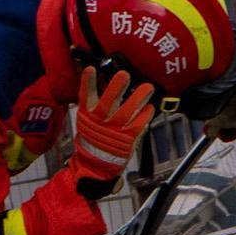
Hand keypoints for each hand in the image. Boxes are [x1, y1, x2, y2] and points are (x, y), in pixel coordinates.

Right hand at [66, 64, 159, 184]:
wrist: (96, 165)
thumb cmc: (93, 140)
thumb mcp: (87, 121)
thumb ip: (95, 105)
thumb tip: (105, 83)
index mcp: (88, 116)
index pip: (85, 96)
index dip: (88, 83)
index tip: (91, 69)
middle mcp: (101, 122)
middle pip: (108, 102)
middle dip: (116, 87)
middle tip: (124, 74)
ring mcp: (115, 130)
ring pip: (128, 111)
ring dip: (139, 98)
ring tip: (147, 87)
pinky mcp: (128, 138)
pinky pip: (139, 124)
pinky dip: (145, 114)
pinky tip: (150, 107)